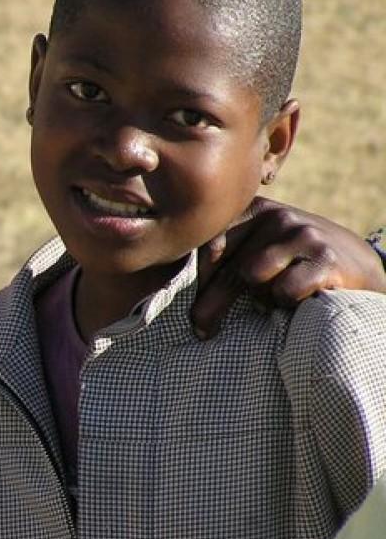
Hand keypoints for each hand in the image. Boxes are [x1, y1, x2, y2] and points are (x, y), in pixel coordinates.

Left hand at [191, 196, 385, 338]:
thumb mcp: (255, 253)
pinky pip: (284, 290)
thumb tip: (185, 302)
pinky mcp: (324, 258)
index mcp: (250, 210)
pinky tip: (297, 297)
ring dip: (258, 296)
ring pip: (252, 277)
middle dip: (211, 304)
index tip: (194, 300)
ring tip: (270, 298)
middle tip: (202, 328)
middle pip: (227, 266)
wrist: (354, 261)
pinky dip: (285, 301)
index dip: (199, 278)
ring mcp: (302, 234)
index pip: (208, 246)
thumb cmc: (288, 263)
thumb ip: (221, 266)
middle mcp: (275, 216)